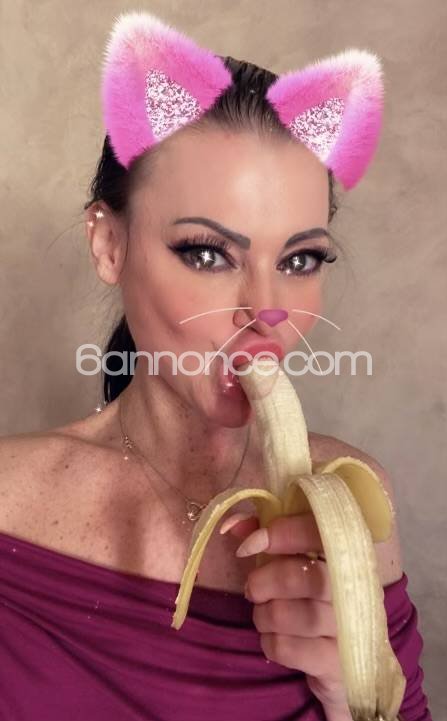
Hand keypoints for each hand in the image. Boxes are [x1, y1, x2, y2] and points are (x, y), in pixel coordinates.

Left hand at [221, 512, 351, 718]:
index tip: (250, 544)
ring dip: (264, 614)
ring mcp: (350, 627)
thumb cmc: (307, 594)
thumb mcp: (288, 557)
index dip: (282, 534)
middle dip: (264, 582)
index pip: (319, 532)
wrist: (336, 655)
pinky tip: (275, 637)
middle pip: (302, 577)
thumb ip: (262, 533)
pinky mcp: (337, 662)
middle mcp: (355, 587)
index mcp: (346, 551)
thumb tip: (232, 525)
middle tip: (254, 589)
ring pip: (292, 615)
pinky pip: (287, 648)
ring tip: (264, 614)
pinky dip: (269, 641)